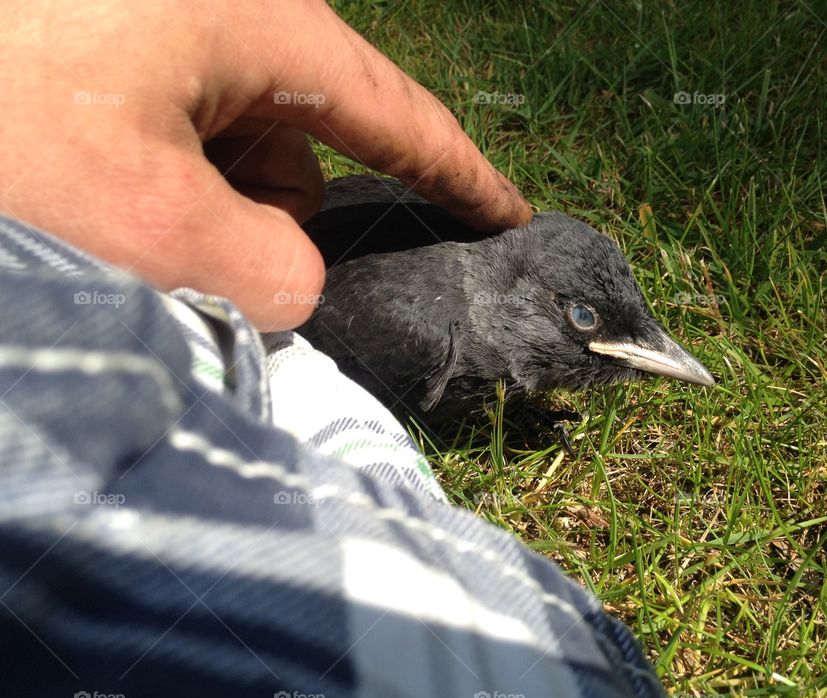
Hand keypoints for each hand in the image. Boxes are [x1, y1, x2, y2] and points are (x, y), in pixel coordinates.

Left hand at [0, 1, 530, 329]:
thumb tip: (296, 278)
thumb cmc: (0, 115)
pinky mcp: (123, 52)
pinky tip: (94, 189)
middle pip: (306, 150)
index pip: (400, 115)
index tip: (512, 219)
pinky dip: (160, 188)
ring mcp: (171, 29)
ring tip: (116, 217)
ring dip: (202, 211)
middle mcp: (231, 12)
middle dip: (275, 220)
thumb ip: (264, 266)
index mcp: (263, 24)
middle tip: (195, 257)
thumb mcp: (147, 220)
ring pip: (237, 153)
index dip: (463, 176)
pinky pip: (182, 138)